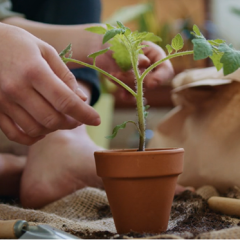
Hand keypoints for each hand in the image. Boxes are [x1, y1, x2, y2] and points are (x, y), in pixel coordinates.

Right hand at [0, 24, 99, 144]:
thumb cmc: (20, 44)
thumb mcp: (46, 52)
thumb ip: (66, 77)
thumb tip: (82, 100)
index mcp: (34, 71)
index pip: (65, 101)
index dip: (85, 114)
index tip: (96, 120)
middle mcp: (17, 89)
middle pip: (52, 119)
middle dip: (72, 123)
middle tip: (79, 118)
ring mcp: (3, 102)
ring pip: (36, 129)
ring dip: (55, 129)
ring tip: (62, 120)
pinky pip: (15, 134)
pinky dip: (33, 138)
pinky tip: (43, 131)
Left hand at [96, 41, 173, 96]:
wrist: (100, 49)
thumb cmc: (114, 41)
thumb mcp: (124, 46)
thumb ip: (135, 55)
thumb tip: (146, 62)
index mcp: (154, 54)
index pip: (165, 69)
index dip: (161, 78)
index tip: (151, 84)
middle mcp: (150, 68)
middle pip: (152, 82)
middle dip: (137, 81)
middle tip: (120, 74)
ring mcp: (140, 78)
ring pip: (140, 89)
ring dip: (127, 85)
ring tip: (113, 74)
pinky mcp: (130, 85)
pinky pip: (133, 95)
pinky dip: (128, 97)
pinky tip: (123, 95)